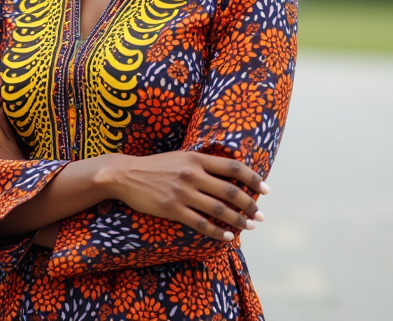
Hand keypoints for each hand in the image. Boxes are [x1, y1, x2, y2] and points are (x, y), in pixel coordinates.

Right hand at [104, 151, 269, 241]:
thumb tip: (229, 175)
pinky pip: (200, 223)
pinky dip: (217, 231)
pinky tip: (227, 236)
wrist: (125, 174)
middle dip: (250, 205)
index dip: (253, 178)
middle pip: (230, 191)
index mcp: (197, 158)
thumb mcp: (181, 157)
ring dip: (238, 220)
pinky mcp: (171, 208)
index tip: (266, 189)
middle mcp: (192, 174)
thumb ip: (203, 164)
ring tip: (249, 226)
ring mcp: (182, 192)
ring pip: (218, 209)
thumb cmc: (156, 166)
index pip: (233, 167)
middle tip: (260, 215)